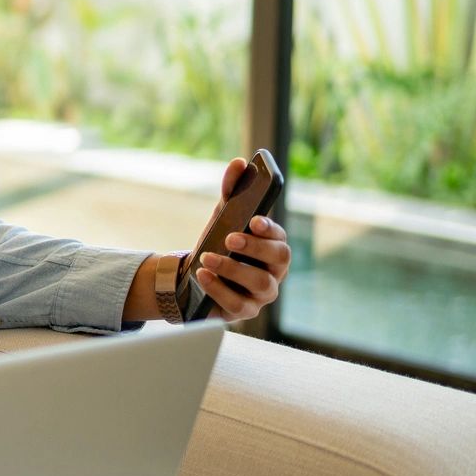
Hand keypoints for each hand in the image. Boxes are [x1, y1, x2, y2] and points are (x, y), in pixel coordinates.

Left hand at [193, 156, 292, 320]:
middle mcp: (274, 272)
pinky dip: (219, 289)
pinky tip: (202, 276)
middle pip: (279, 260)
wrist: (194, 276)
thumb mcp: (222, 217)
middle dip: (256, 248)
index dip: (270, 230)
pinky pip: (237, 304)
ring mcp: (262, 294)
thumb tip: (239, 164)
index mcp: (273, 248)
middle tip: (230, 237)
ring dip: (234, 269)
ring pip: (261, 284)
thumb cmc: (218, 245)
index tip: (254, 220)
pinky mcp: (244, 311)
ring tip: (209, 258)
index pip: (281, 238)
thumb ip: (231, 191)